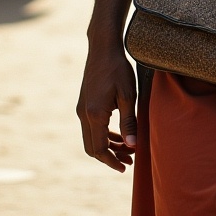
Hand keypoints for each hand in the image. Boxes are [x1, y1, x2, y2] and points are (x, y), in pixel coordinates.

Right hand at [77, 40, 137, 172]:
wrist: (103, 48)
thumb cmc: (118, 69)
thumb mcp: (128, 95)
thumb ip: (129, 121)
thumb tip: (133, 145)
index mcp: (95, 115)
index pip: (100, 149)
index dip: (112, 161)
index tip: (126, 167)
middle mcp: (84, 114)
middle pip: (93, 147)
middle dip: (110, 157)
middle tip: (129, 159)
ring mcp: (82, 108)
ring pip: (91, 137)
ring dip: (108, 146)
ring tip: (127, 148)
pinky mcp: (84, 103)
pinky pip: (91, 127)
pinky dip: (104, 134)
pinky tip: (118, 133)